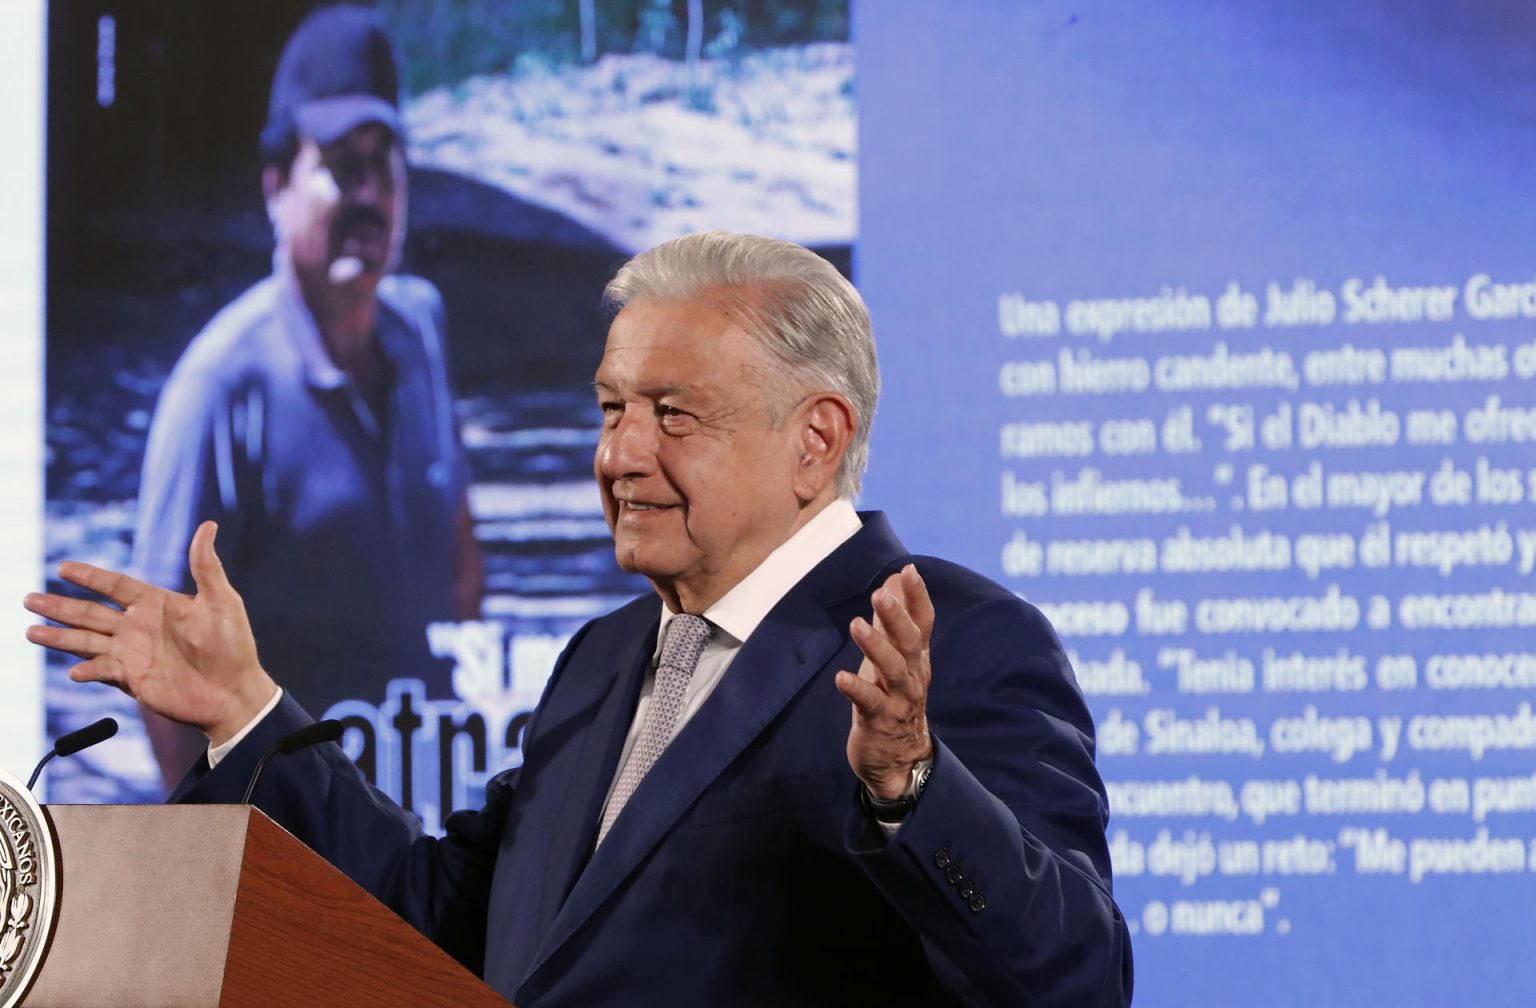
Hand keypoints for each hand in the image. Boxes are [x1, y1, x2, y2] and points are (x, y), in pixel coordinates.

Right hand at [24, 521, 275, 745]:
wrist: (234, 692)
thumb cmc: (233, 645)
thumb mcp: (222, 600)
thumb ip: (206, 565)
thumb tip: (209, 525)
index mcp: (156, 604)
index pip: (115, 585)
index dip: (90, 576)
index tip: (62, 566)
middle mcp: (138, 627)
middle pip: (90, 613)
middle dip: (58, 606)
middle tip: (28, 598)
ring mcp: (132, 654)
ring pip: (86, 641)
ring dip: (58, 637)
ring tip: (30, 631)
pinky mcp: (133, 679)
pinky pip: (102, 671)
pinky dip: (88, 670)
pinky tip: (75, 670)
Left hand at [835, 564, 935, 798]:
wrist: (899, 759)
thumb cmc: (894, 698)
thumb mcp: (895, 657)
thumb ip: (893, 620)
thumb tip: (893, 581)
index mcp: (916, 658)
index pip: (922, 623)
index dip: (918, 597)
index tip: (909, 570)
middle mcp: (912, 676)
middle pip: (909, 642)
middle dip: (896, 617)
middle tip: (880, 595)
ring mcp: (898, 699)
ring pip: (892, 670)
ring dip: (875, 646)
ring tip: (856, 625)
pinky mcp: (879, 720)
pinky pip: (870, 703)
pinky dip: (856, 689)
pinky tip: (841, 678)